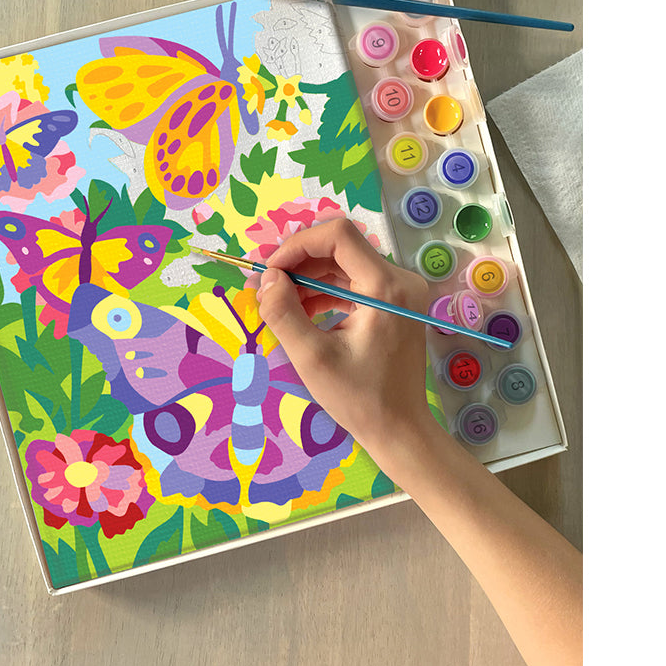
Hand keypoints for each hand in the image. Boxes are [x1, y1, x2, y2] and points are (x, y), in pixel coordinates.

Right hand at [255, 218, 440, 470]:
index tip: (270, 271)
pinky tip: (302, 312)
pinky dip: (324, 291)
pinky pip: (353, 282)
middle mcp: (399, 279)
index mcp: (385, 287)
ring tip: (279, 304)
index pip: (337, 236)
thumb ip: (284, 312)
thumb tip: (267, 279)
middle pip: (339, 247)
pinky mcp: (394, 302)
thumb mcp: (311, 357)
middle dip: (298, 263)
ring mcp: (399, 290)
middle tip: (266, 288)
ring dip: (308, 278)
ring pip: (343, 263)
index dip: (297, 245)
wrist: (399, 429)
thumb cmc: (359, 398)